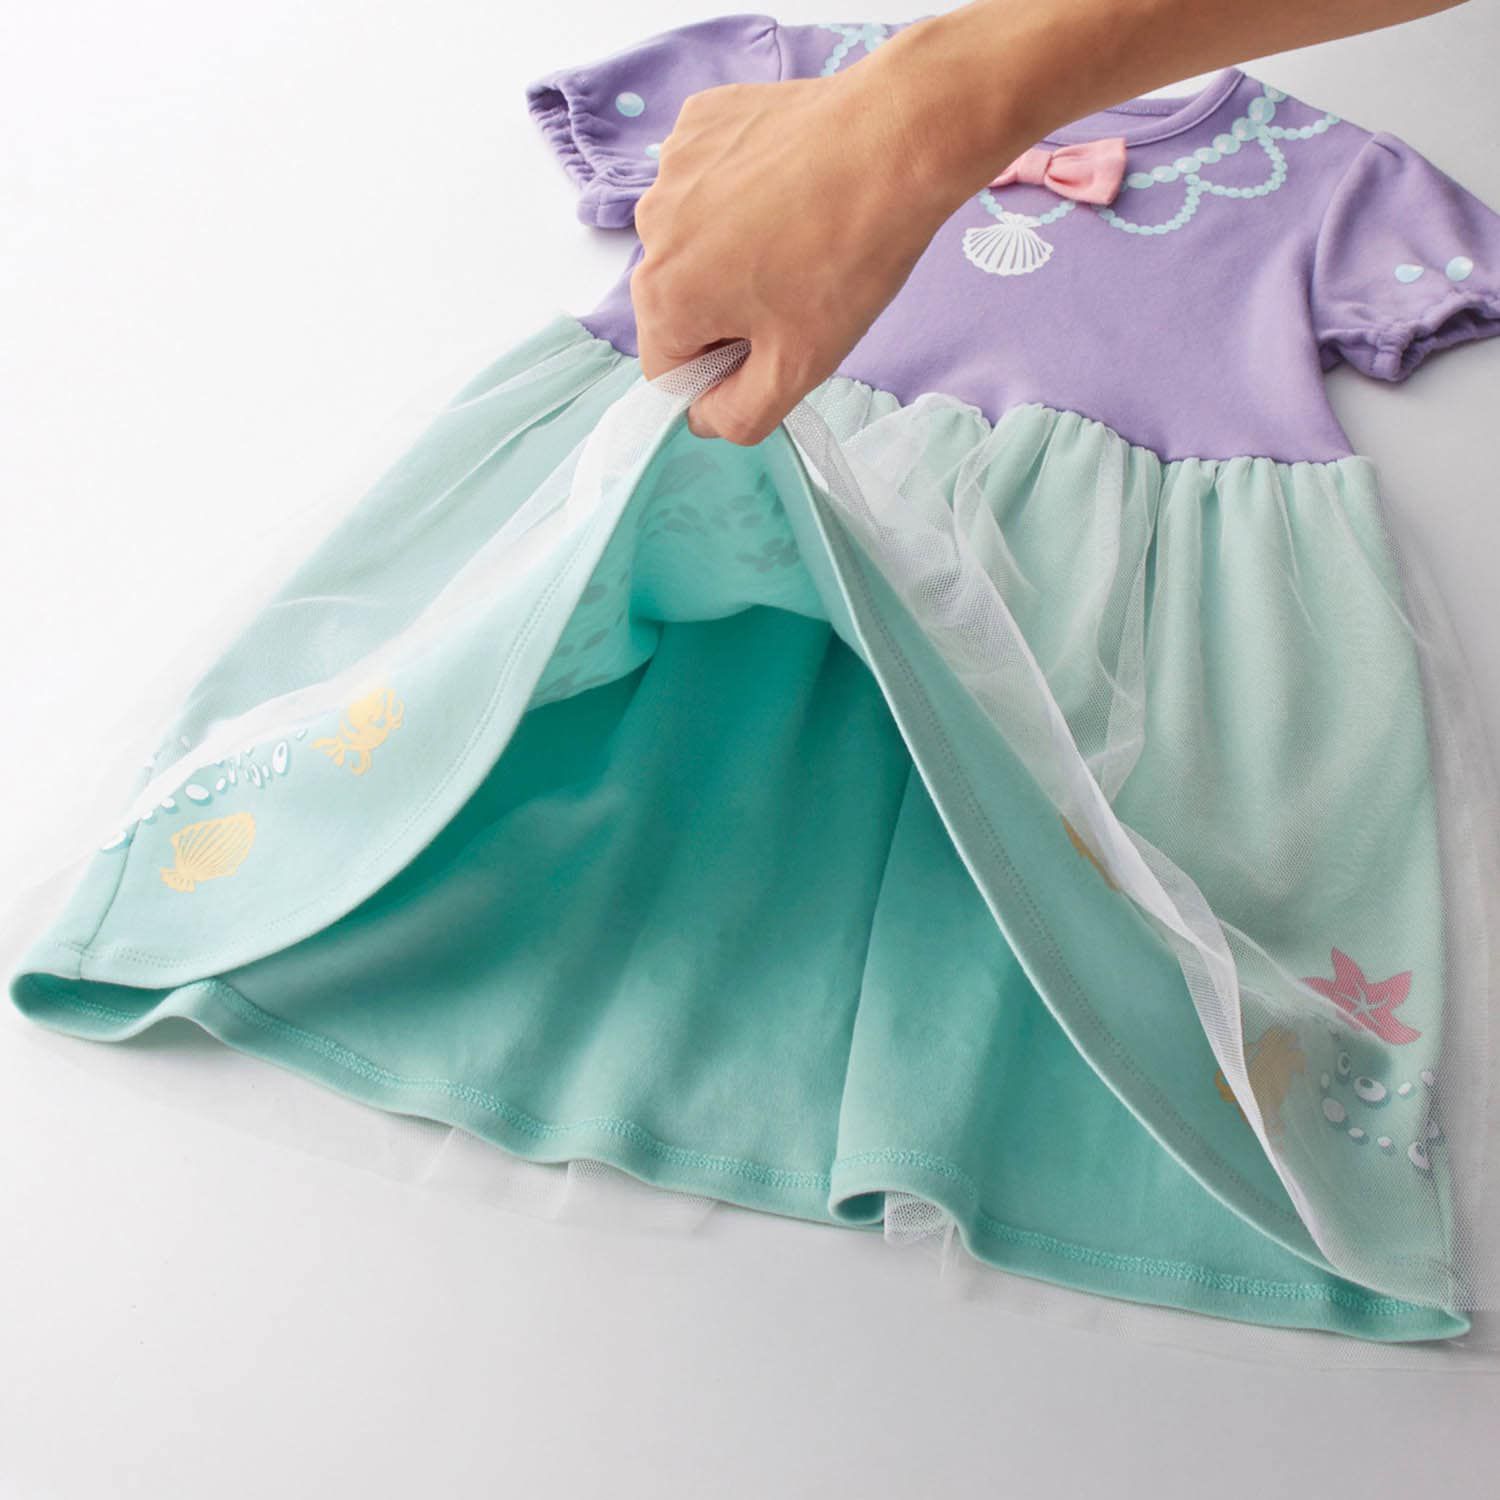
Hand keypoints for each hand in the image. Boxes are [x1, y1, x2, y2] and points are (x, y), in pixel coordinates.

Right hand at [630, 52, 979, 444]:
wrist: (897, 139)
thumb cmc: (848, 259)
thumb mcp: (797, 369)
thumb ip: (737, 417)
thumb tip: (702, 416)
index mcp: (662, 297)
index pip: (667, 370)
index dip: (720, 376)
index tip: (773, 347)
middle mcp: (650, 230)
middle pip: (677, 304)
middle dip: (725, 313)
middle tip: (796, 293)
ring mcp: (673, 168)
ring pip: (693, 242)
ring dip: (732, 252)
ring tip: (798, 236)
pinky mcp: (701, 122)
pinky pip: (709, 183)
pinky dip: (740, 193)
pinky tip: (791, 188)